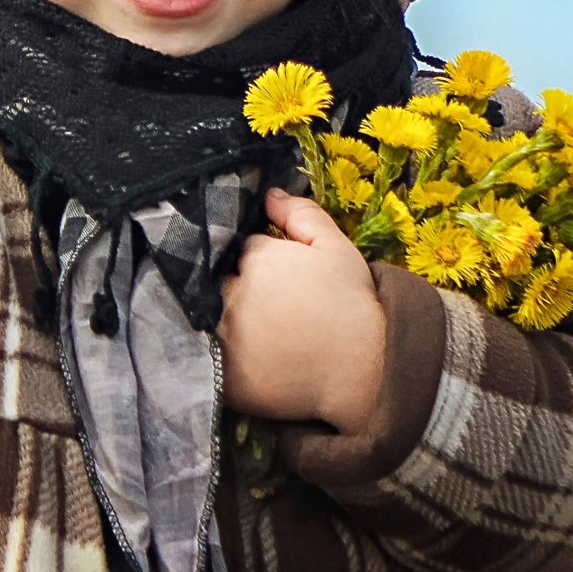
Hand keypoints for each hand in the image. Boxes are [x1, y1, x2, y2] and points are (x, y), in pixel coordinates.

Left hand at [217, 188, 385, 434]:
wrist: (365, 374)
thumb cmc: (353, 306)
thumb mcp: (336, 249)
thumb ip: (301, 215)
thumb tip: (268, 195)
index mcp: (255, 259)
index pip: (241, 250)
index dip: (257, 260)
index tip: (274, 274)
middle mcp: (231, 294)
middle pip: (219, 281)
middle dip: (233, 286)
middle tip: (262, 304)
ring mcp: (223, 337)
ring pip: (208, 317)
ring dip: (219, 318)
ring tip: (250, 331)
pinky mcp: (223, 376)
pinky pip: (207, 359)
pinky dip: (216, 355)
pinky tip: (241, 357)